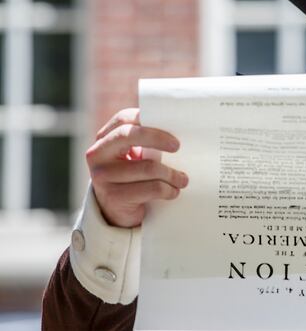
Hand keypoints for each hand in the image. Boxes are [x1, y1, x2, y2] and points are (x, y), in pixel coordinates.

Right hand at [85, 108, 187, 227]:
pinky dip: (168, 190)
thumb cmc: (132, 176)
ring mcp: (102, 176)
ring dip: (172, 174)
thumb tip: (179, 129)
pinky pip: (151, 188)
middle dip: (158, 138)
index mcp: (104, 138)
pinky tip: (173, 192)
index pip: (124, 119)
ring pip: (147, 167)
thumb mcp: (134, 155)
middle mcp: (97, 154)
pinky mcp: (113, 197)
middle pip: (128, 135)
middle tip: (177, 146)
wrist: (116, 212)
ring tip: (182, 179)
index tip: (168, 128)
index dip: (148, 120)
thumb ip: (145, 140)